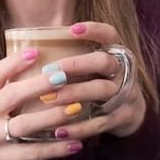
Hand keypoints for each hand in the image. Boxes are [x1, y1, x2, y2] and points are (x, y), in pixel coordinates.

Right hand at [0, 49, 85, 159]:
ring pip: (23, 125)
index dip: (14, 62)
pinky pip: (31, 153)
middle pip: (11, 96)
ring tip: (76, 109)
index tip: (36, 51)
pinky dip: (55, 148)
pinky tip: (76, 144)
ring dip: (51, 116)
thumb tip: (51, 56)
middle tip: (63, 77)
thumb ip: (15, 84)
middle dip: (38, 85)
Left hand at [46, 22, 146, 138]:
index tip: (71, 29)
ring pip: (102, 90)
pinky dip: (79, 127)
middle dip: (76, 64)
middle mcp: (124, 71)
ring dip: (74, 93)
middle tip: (49, 70)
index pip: (109, 34)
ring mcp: (126, 94)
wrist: (132, 114)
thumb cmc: (100, 83)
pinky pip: (100, 122)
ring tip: (49, 98)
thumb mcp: (95, 68)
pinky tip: (59, 131)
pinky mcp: (123, 117)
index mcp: (116, 53)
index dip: (93, 30)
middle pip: (104, 62)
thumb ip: (74, 59)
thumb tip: (27, 52)